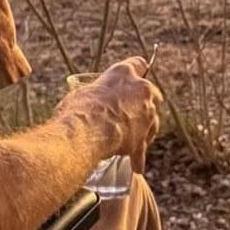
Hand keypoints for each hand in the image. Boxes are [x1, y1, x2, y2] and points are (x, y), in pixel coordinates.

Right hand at [60, 57, 161, 173]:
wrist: (85, 132)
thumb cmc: (77, 110)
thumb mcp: (83, 93)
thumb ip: (95, 94)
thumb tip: (88, 101)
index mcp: (122, 73)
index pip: (138, 63)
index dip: (137, 71)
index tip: (134, 80)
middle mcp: (140, 89)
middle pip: (151, 93)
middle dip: (143, 104)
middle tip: (130, 114)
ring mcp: (146, 113)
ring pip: (152, 120)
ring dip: (143, 130)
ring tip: (128, 143)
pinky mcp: (145, 136)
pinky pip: (142, 147)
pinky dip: (138, 156)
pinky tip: (134, 166)